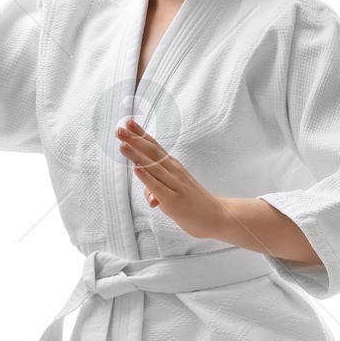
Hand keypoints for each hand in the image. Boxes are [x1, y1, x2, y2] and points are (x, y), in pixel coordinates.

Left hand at [115, 120, 234, 240]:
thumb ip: (159, 191)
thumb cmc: (196, 203)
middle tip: (119, 129)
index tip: (128, 123)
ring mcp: (175, 185)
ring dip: (137, 154)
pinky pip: (158, 187)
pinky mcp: (173, 201)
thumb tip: (150, 197)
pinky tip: (137, 168)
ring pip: (153, 167)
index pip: (155, 147)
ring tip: (122, 144)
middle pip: (152, 153)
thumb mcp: (175, 193)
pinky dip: (147, 177)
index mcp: (174, 167)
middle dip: (135, 141)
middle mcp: (174, 172)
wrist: (219, 217)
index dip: (141, 135)